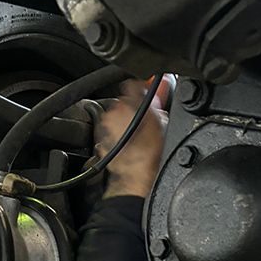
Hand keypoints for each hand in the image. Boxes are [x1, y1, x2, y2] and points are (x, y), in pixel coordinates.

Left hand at [96, 77, 171, 199]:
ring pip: (116, 116)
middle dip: (133, 108)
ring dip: (125, 121)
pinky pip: (111, 130)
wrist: (133, 176)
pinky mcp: (101, 139)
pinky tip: (129, 143)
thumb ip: (155, 103)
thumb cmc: (146, 154)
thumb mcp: (159, 123)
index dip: (142, 89)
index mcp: (127, 103)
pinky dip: (118, 133)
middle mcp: (112, 112)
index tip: (147, 95)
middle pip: (123, 101)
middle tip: (146, 120)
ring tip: (137, 134)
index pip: (133, 84)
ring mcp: (104, 126)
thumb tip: (156, 93)